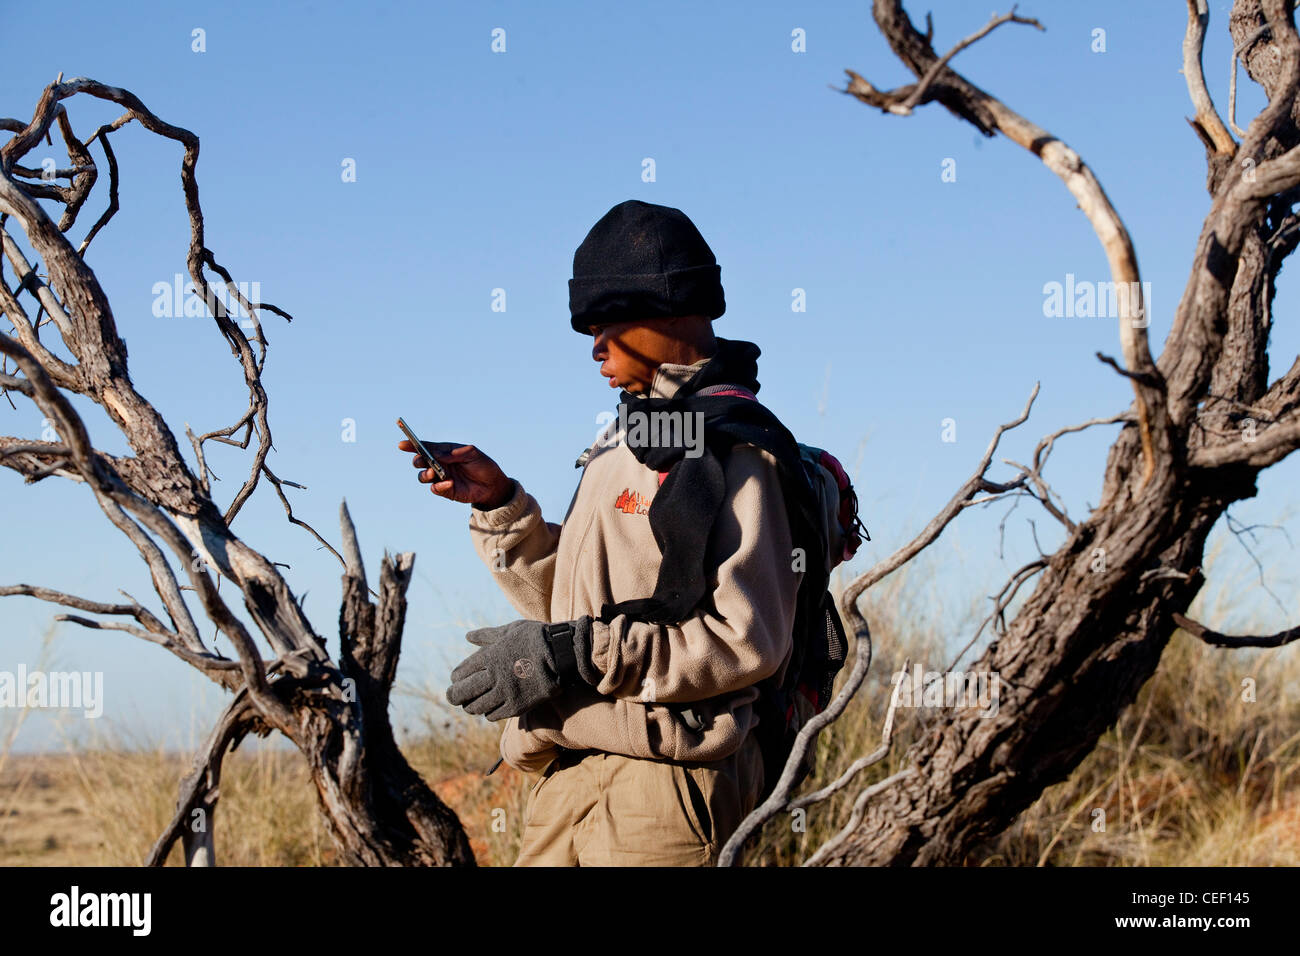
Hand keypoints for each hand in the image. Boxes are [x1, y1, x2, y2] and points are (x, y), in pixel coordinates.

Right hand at [398, 439, 512, 507]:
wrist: (493, 485)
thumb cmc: (483, 465)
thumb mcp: (472, 453)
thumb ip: (454, 453)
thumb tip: (437, 455)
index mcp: (444, 451)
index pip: (425, 447)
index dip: (412, 445)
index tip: (402, 445)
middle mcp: (439, 464)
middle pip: (419, 461)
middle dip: (417, 460)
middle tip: (422, 460)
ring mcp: (440, 478)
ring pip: (422, 476)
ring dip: (425, 474)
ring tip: (434, 472)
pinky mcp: (445, 491)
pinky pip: (435, 488)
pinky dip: (439, 486)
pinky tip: (449, 483)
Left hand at [446, 617, 597, 720]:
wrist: (563, 654)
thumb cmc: (536, 638)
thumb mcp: (510, 630)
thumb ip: (487, 635)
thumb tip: (467, 636)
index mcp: (489, 656)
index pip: (460, 673)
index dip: (455, 678)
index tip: (456, 679)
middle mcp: (493, 677)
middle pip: (462, 692)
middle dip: (454, 695)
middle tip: (453, 697)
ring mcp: (505, 693)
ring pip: (476, 706)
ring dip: (470, 706)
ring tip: (470, 704)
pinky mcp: (516, 706)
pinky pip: (493, 715)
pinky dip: (488, 712)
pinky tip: (490, 708)